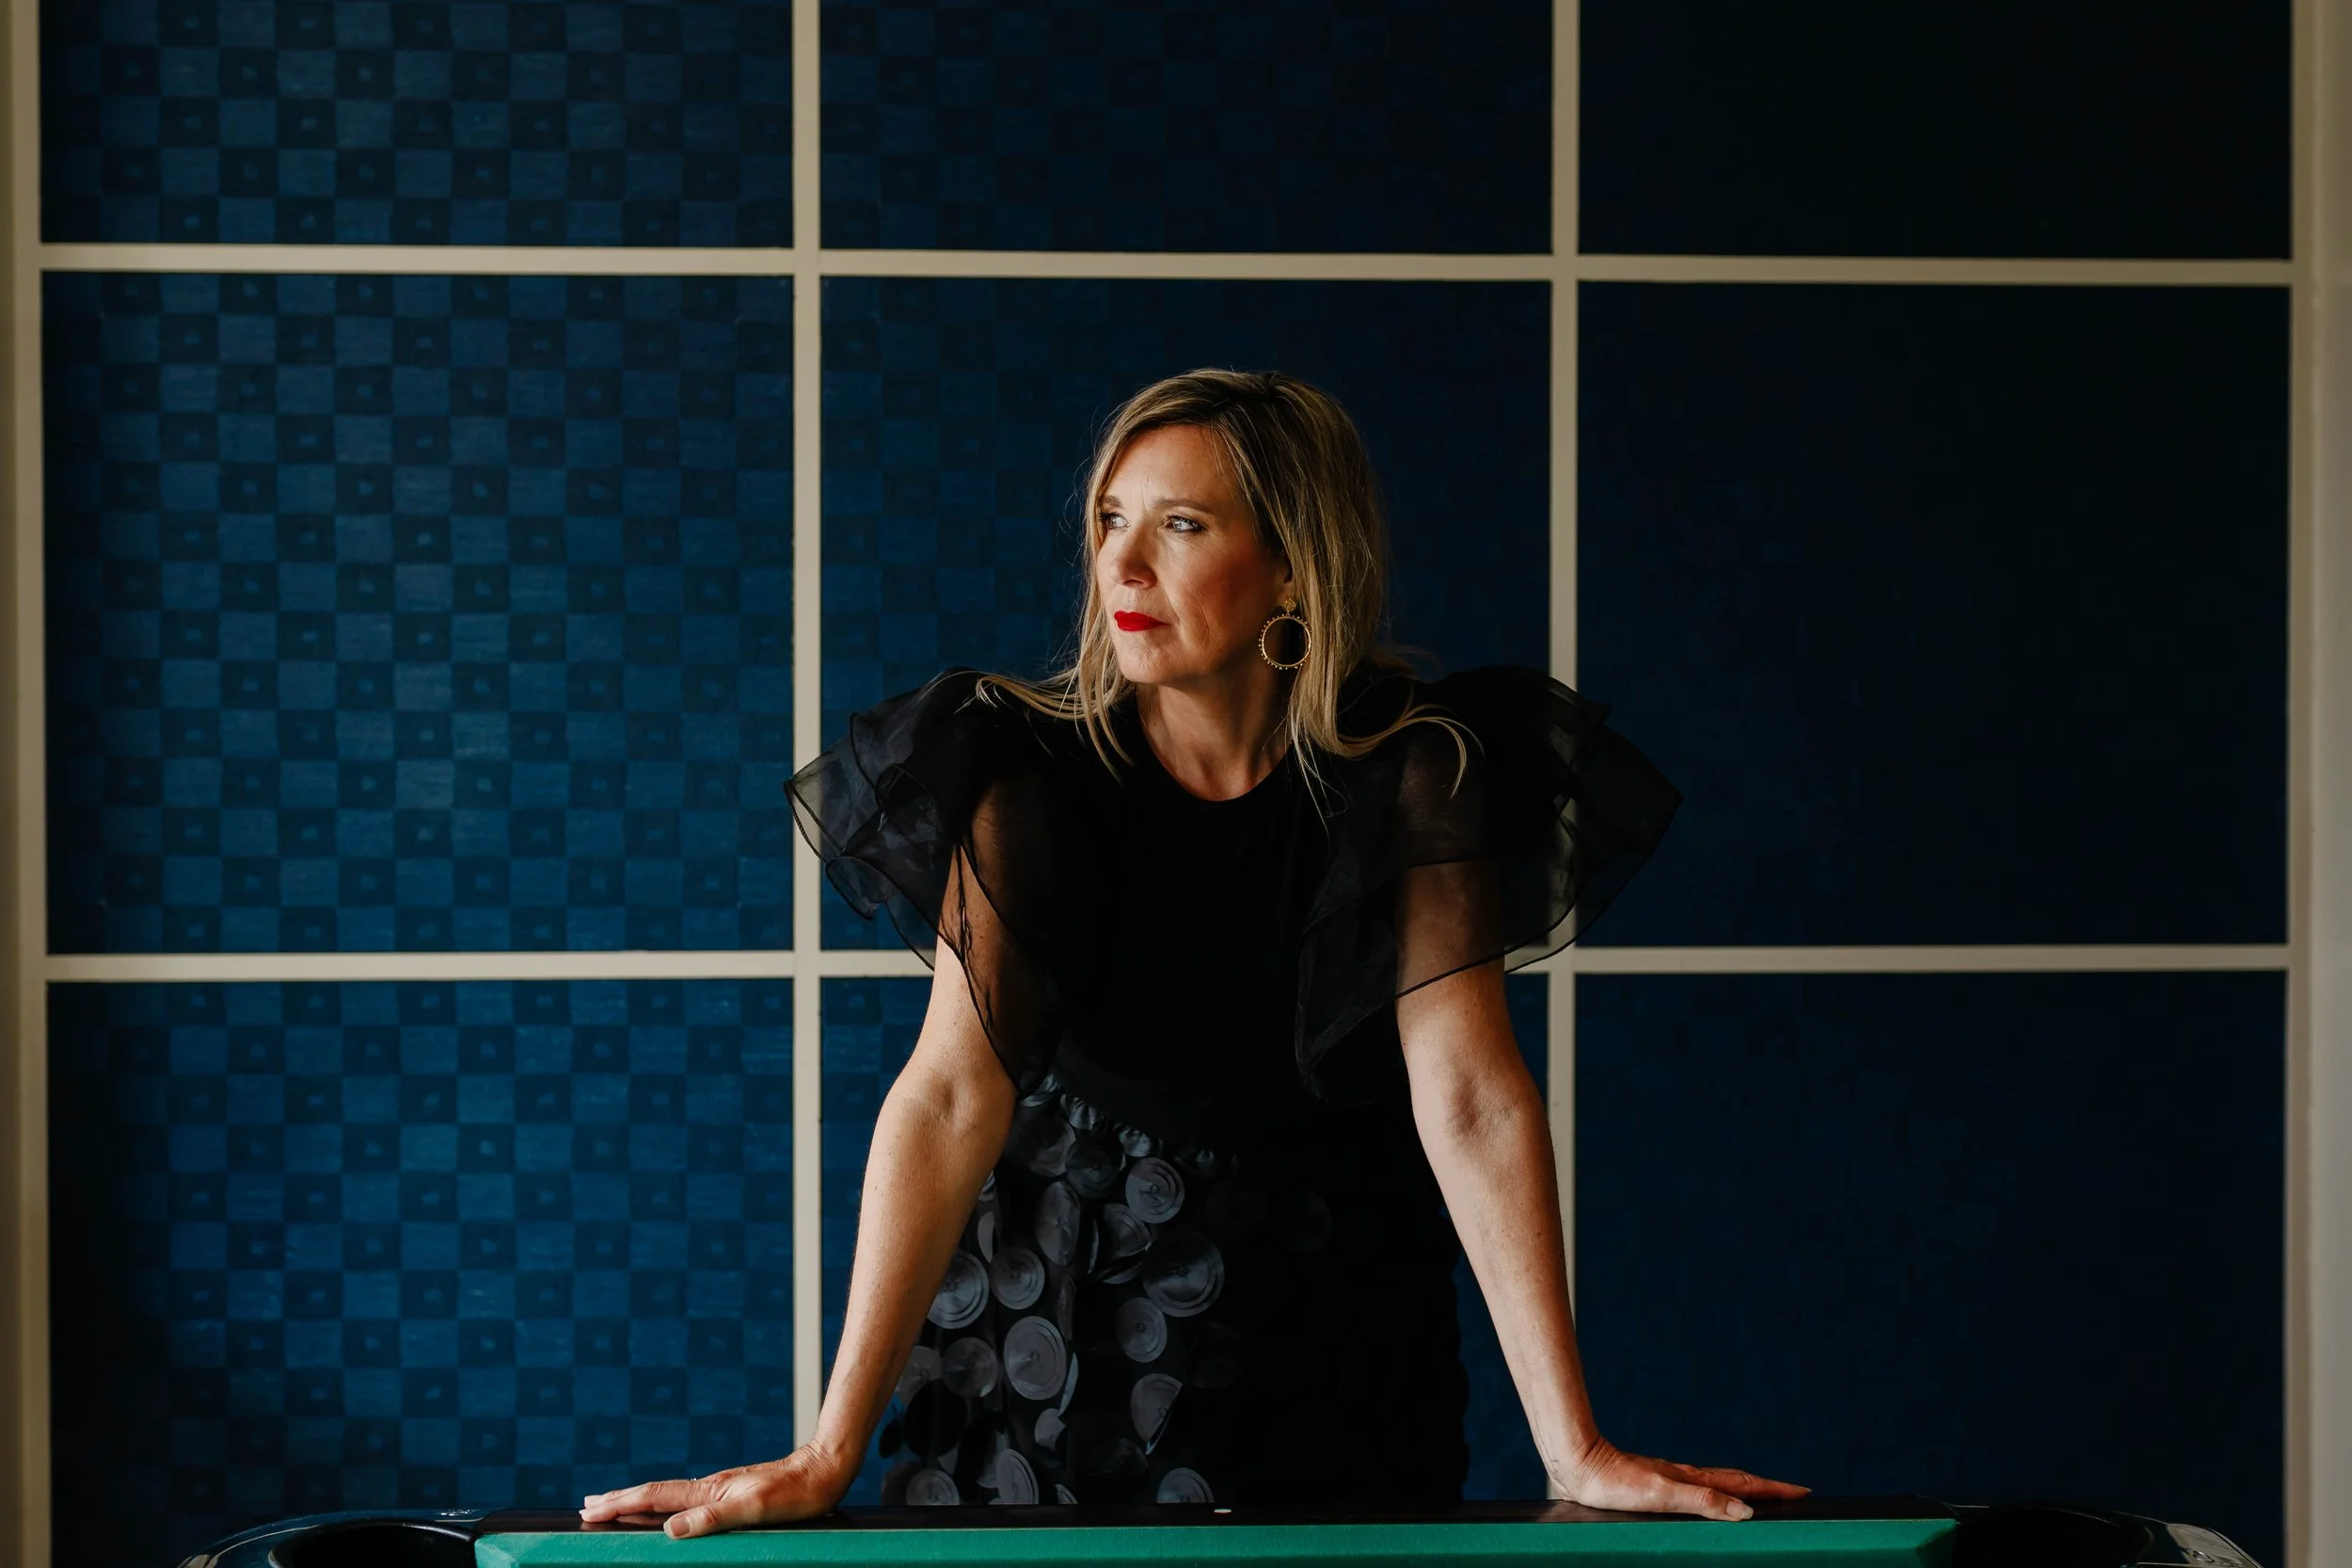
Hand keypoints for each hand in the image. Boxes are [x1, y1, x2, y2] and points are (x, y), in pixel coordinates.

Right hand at [580, 1443, 855, 1538]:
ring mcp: (719, 1490)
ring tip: (613, 1503)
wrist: (823, 1472)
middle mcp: (709, 1489)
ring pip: (667, 1497)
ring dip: (636, 1501)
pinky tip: (664, 1510)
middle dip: (618, 1500)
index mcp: (709, 1492)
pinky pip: (685, 1501)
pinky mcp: (730, 1495)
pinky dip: (662, 1505)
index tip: (589, 1510)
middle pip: (654, 1494)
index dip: (620, 1505)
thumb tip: (670, 1529)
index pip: (653, 1498)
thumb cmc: (795, 1494)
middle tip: (587, 1505)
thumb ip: (713, 1518)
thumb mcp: (755, 1509)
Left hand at [1550, 1434, 1810, 1521]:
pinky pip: (1695, 1488)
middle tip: (1792, 1494)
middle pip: (1734, 1481)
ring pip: (1715, 1484)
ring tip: (1759, 1497)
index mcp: (1691, 1479)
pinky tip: (1704, 1500)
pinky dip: (1714, 1493)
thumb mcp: (1662, 1496)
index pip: (1741, 1484)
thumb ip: (1703, 1502)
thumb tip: (1746, 1511)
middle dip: (1765, 1488)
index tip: (1802, 1491)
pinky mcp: (1652, 1485)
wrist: (1576, 1464)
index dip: (1772, 1489)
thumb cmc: (1613, 1482)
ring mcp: (1669, 1479)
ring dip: (1741, 1490)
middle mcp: (1684, 1477)